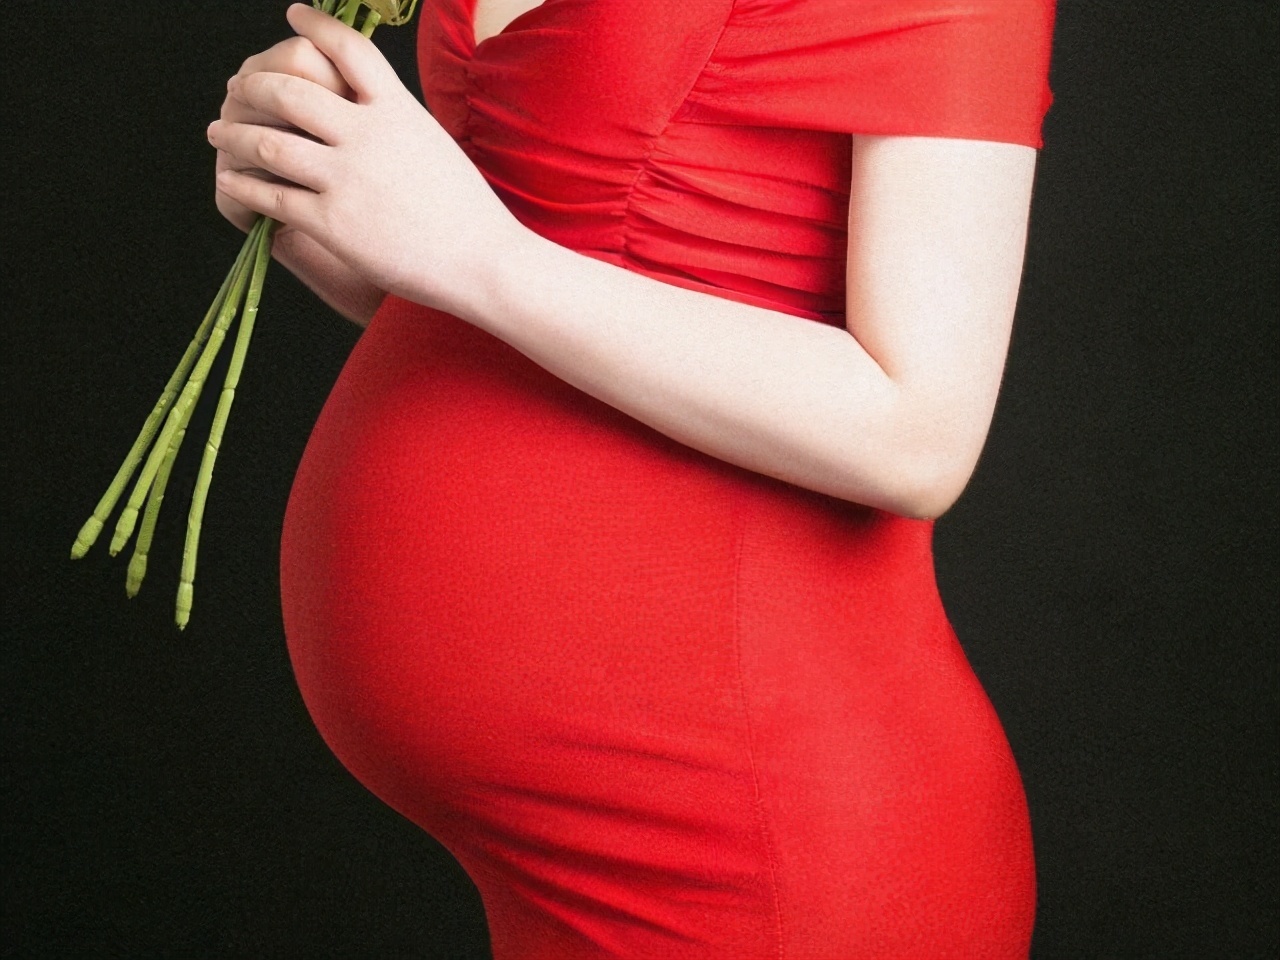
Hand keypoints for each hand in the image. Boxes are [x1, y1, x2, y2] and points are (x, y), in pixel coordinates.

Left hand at [207, 3, 524, 314]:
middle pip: (289, 90)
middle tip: (237, 87)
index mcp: (398, 110)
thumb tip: (367, 104)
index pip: (348, 48)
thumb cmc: (466, 211)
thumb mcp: (434, 144)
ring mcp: (346, 179)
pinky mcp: (333, 222)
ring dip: (235, 135)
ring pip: (268, 143)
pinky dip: (244, 185)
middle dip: (253, 86)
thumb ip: (395, 120)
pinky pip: (271, 196)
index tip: (293, 14)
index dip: (316, 25)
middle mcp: (368, 136)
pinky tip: (233, 181)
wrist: (483, 261)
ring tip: (220, 132)